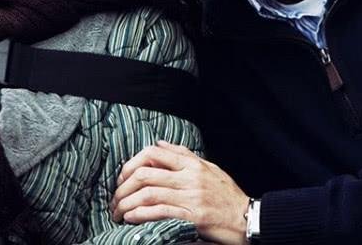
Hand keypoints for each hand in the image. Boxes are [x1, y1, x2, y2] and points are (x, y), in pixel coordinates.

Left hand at [110, 141, 248, 244]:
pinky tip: (130, 218)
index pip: (153, 153)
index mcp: (191, 163)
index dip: (131, 163)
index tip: (122, 177)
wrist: (248, 217)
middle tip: (114, 198)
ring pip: (149, 194)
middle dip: (123, 186)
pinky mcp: (194, 216)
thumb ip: (183, 155)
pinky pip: (161, 212)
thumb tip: (159, 144)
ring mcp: (191, 196)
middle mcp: (189, 177)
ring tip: (118, 211)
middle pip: (146, 173)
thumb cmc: (226, 193)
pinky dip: (141, 214)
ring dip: (128, 203)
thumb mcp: (208, 167)